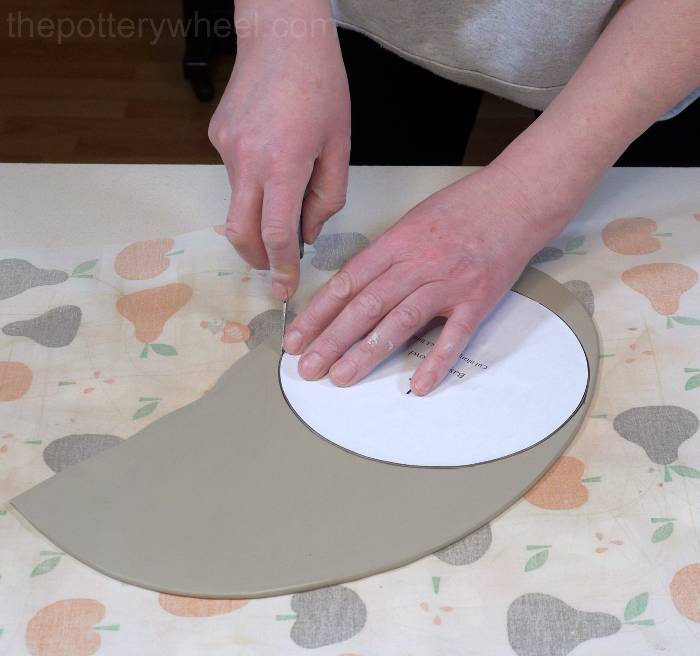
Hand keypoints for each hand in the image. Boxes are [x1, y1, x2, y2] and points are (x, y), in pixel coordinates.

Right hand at [209, 3, 349, 299]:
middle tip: (275, 264)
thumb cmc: (320, 83)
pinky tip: (272, 156)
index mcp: (284, 163)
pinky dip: (253, 183)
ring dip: (259, 213)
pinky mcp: (217, 137)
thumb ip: (327, 197)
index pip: (276, 233)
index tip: (285, 287)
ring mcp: (226, 148)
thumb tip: (308, 234)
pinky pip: (234, 175)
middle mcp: (247, 160)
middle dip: (257, 257)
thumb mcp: (339, 144)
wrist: (280, 34)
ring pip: (238, 203)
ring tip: (287, 188)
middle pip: (240, 231)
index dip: (282, 266)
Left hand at [283, 163, 568, 394]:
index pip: (347, 283)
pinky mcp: (477, 300)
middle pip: (366, 306)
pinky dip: (436, 361)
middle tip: (308, 367)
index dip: (318, 313)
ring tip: (341, 376)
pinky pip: (454, 335)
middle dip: (331, 339)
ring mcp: (448, 283)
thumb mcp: (412, 220)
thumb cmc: (463, 207)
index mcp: (396, 243)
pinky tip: (417, 384)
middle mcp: (417, 264)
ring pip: (400, 321)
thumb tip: (353, 287)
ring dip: (367, 352)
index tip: (297, 337)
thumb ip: (384, 256)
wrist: (516, 199)